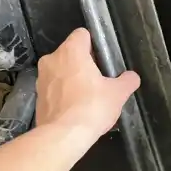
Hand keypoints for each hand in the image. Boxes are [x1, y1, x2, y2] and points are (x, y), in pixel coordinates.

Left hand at [35, 28, 139, 146]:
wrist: (63, 136)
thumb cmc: (91, 107)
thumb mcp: (118, 93)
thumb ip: (127, 81)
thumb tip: (132, 77)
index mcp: (70, 51)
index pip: (82, 34)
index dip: (95, 44)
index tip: (103, 59)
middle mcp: (51, 59)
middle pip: (70, 53)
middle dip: (84, 64)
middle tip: (99, 80)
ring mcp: (41, 79)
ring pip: (60, 71)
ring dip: (72, 79)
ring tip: (87, 97)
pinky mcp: (37, 97)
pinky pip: (53, 89)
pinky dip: (63, 95)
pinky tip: (75, 109)